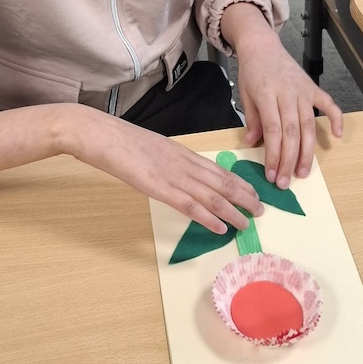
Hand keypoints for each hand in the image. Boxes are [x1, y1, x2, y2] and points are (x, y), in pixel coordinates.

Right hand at [66, 105, 263, 233]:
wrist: (101, 135)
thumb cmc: (120, 141)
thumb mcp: (153, 148)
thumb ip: (170, 161)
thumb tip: (181, 175)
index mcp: (182, 153)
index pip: (219, 169)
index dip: (239, 183)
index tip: (254, 194)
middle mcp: (184, 163)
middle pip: (223, 182)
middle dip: (245, 198)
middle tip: (261, 211)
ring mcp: (173, 175)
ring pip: (213, 195)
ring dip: (234, 211)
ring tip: (249, 223)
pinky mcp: (160, 187)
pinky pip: (190, 205)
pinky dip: (209, 218)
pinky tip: (221, 228)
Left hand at [224, 9, 342, 187]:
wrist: (262, 46)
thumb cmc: (252, 72)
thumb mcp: (244, 94)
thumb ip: (251, 119)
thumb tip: (252, 142)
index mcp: (267, 95)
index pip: (273, 130)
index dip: (273, 155)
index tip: (271, 174)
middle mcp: (287, 93)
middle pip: (292, 132)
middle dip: (288, 160)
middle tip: (285, 182)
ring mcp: (302, 90)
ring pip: (308, 125)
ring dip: (307, 151)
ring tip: (302, 172)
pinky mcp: (313, 88)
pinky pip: (328, 104)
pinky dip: (335, 119)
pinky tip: (336, 136)